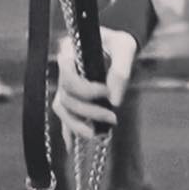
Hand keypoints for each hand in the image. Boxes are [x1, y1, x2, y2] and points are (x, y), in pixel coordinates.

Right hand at [52, 27, 136, 143]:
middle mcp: (64, 71)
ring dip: (78, 125)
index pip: (68, 77)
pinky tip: (74, 146)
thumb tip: (115, 101)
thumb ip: (121, 71)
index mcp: (71, 53)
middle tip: (113, 118)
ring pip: (63, 110)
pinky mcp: (72, 98)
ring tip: (98, 134)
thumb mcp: (125, 47)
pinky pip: (65, 116)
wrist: (117, 45)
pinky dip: (69, 131)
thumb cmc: (119, 42)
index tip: (107, 92)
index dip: (86, 90)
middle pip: (67, 98)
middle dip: (89, 111)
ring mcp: (66, 85)